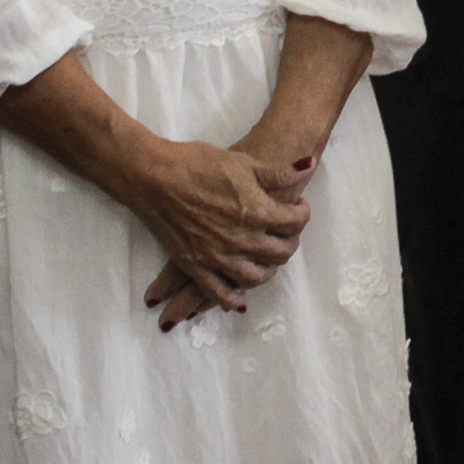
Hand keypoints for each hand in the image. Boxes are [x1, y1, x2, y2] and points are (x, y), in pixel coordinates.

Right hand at [118, 139, 309, 321]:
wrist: (155, 176)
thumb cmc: (198, 164)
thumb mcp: (244, 162)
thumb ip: (279, 172)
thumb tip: (307, 166)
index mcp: (257, 212)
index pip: (295, 222)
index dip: (301, 213)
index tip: (297, 207)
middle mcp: (241, 240)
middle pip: (279, 252)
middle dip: (289, 242)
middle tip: (286, 233)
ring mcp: (218, 256)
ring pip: (254, 277)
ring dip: (268, 272)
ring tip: (268, 262)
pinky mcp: (195, 266)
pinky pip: (219, 293)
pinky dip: (232, 301)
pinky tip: (240, 301)